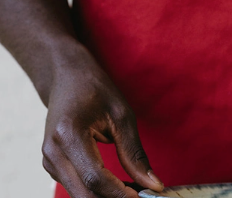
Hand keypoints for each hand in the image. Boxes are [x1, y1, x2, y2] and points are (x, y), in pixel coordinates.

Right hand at [41, 48, 163, 197]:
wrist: (67, 76)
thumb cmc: (95, 89)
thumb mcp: (121, 114)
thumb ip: (134, 152)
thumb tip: (152, 184)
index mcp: (68, 134)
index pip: (94, 177)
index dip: (119, 193)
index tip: (143, 196)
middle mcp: (52, 152)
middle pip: (83, 193)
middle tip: (141, 195)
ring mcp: (48, 161)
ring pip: (78, 195)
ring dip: (105, 197)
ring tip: (133, 189)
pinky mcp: (52, 165)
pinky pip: (75, 187)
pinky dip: (96, 191)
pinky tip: (117, 185)